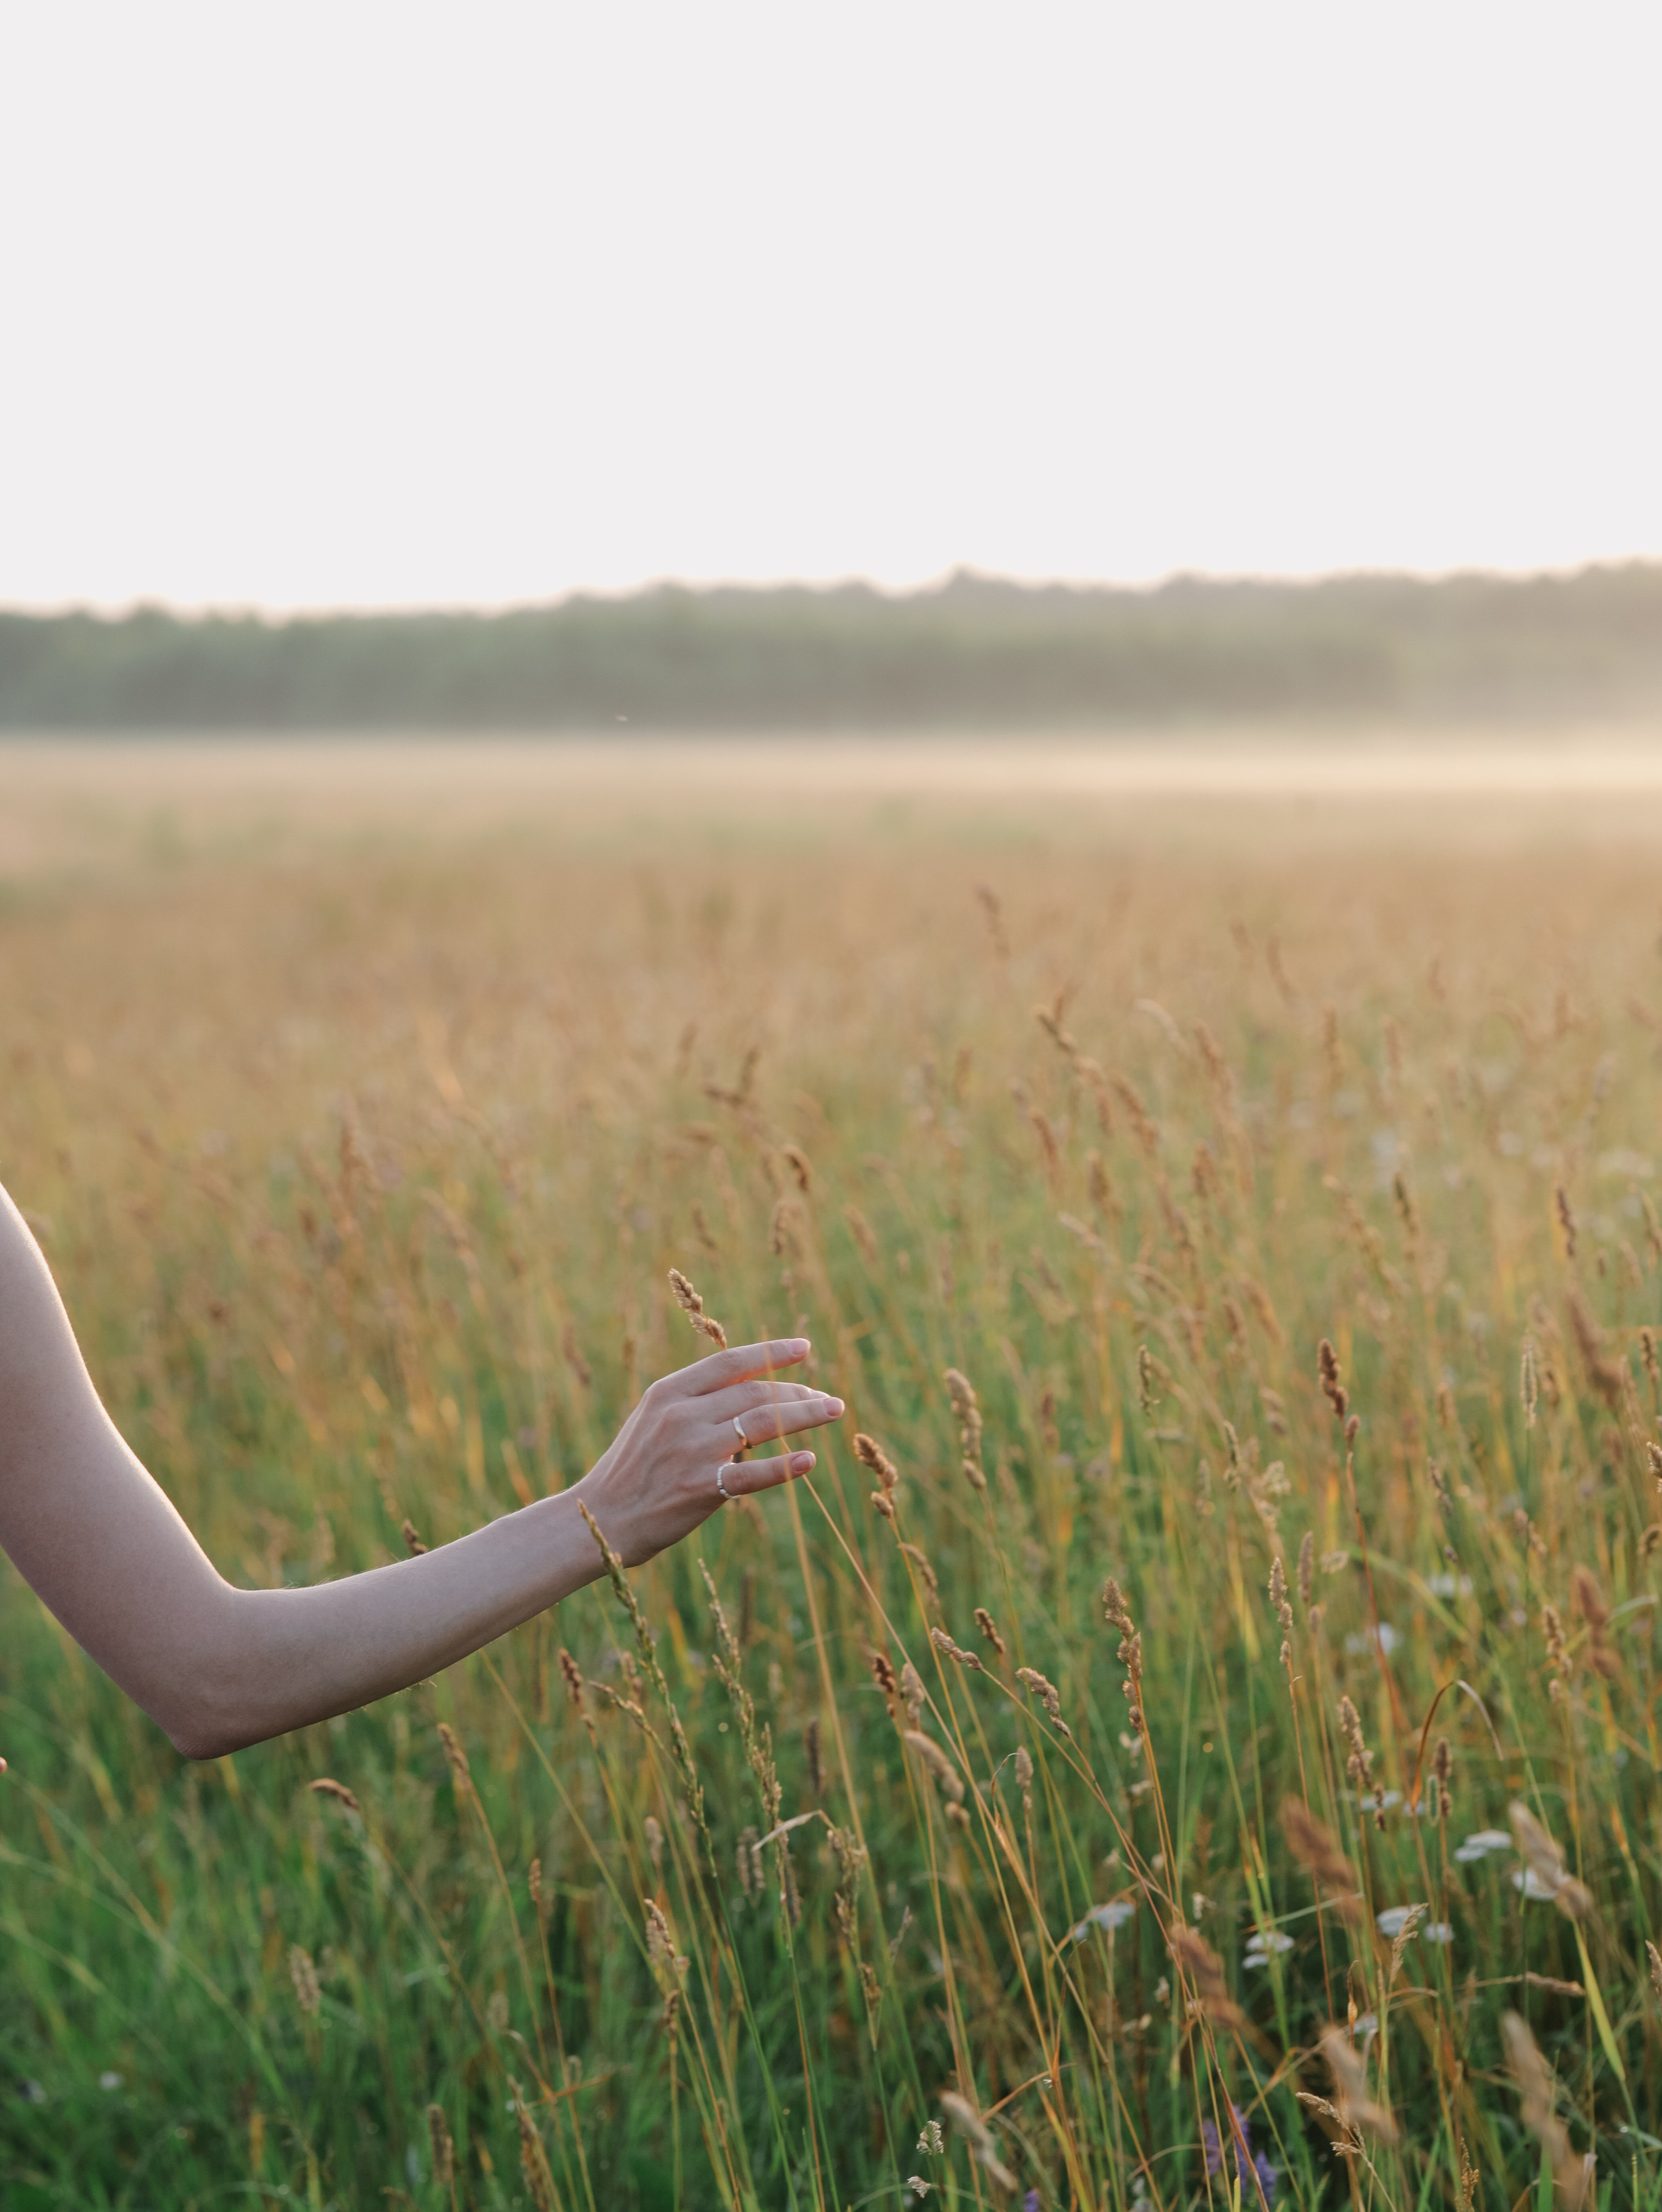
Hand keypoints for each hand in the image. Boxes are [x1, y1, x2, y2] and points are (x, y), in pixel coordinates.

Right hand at [572, 1338, 843, 1566]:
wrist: (601, 1519)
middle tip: (828, 1399)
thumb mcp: (653, 1420)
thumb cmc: (632, 1470)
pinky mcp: (702, 1488)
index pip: (730, 1362)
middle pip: (755, 1392)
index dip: (771, 1351)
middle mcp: (682, 1415)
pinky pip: (754, 1474)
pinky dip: (786, 1466)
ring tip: (833, 1412)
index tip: (804, 1347)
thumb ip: (695, 1402)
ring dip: (805, 1416)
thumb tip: (752, 1388)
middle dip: (798, 1392)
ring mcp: (693, 1451)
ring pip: (763, 1424)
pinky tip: (809, 1460)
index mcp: (668, 1392)